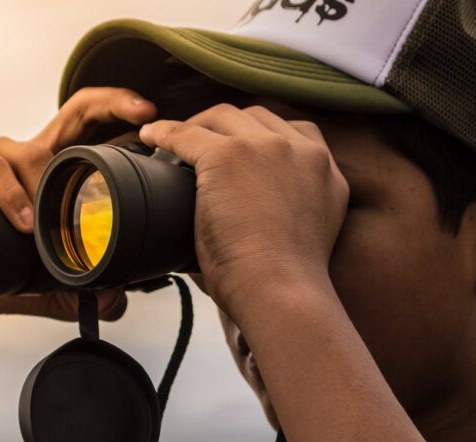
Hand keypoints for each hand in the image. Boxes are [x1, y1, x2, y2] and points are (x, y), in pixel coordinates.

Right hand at [0, 87, 157, 320]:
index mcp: (54, 171)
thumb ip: (85, 289)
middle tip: (143, 117)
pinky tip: (21, 221)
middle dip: (111, 104)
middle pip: (75, 111)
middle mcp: (28, 153)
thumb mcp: (49, 283)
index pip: (93, 127)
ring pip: (28, 151)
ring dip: (43, 184)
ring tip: (45, 223)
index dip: (123, 112)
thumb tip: (118, 299)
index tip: (152, 115)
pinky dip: (8, 193)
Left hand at [138, 103, 348, 314]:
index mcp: (325, 170)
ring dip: (197, 127)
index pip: (293, 131)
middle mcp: (302, 150)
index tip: (239, 148)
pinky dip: (164, 134)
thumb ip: (286, 206)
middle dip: (226, 126)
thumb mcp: (303, 230)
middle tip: (199, 144)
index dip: (259, 135)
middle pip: (256, 117)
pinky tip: (150, 139)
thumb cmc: (282, 282)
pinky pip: (186, 134)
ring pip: (222, 117)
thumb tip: (247, 214)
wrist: (280, 290)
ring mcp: (266, 147)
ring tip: (173, 143)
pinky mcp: (228, 155)